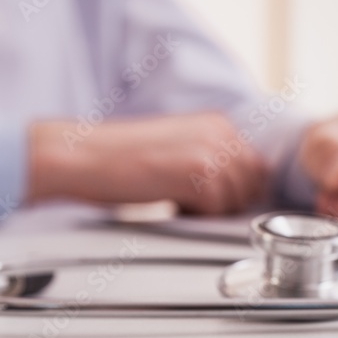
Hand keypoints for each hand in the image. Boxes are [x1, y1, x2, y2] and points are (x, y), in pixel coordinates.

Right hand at [27, 113, 266, 214]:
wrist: (82, 156)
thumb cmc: (123, 159)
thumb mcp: (179, 148)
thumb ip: (214, 160)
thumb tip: (245, 190)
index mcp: (218, 122)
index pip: (256, 168)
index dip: (234, 191)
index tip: (204, 196)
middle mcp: (220, 131)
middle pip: (252, 184)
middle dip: (227, 202)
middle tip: (188, 201)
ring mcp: (211, 149)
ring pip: (236, 199)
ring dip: (209, 210)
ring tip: (175, 200)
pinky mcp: (197, 171)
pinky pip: (216, 208)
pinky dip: (194, 215)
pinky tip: (169, 204)